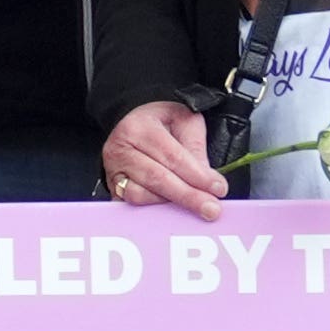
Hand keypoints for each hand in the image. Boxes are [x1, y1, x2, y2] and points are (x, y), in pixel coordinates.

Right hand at [101, 102, 225, 216]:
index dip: (197, 176)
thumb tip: (207, 179)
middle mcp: (120, 149)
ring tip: (191, 205)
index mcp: (139, 127)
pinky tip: (170, 209)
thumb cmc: (158, 122)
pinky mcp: (112, 188)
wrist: (131, 123)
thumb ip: (195, 146)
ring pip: (140, 195)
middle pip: (157, 179)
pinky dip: (152, 210)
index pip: (172, 156)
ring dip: (169, 204)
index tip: (218, 189)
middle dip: (188, 196)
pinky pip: (130, 205)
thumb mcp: (183, 120)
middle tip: (211, 208)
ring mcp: (113, 171)